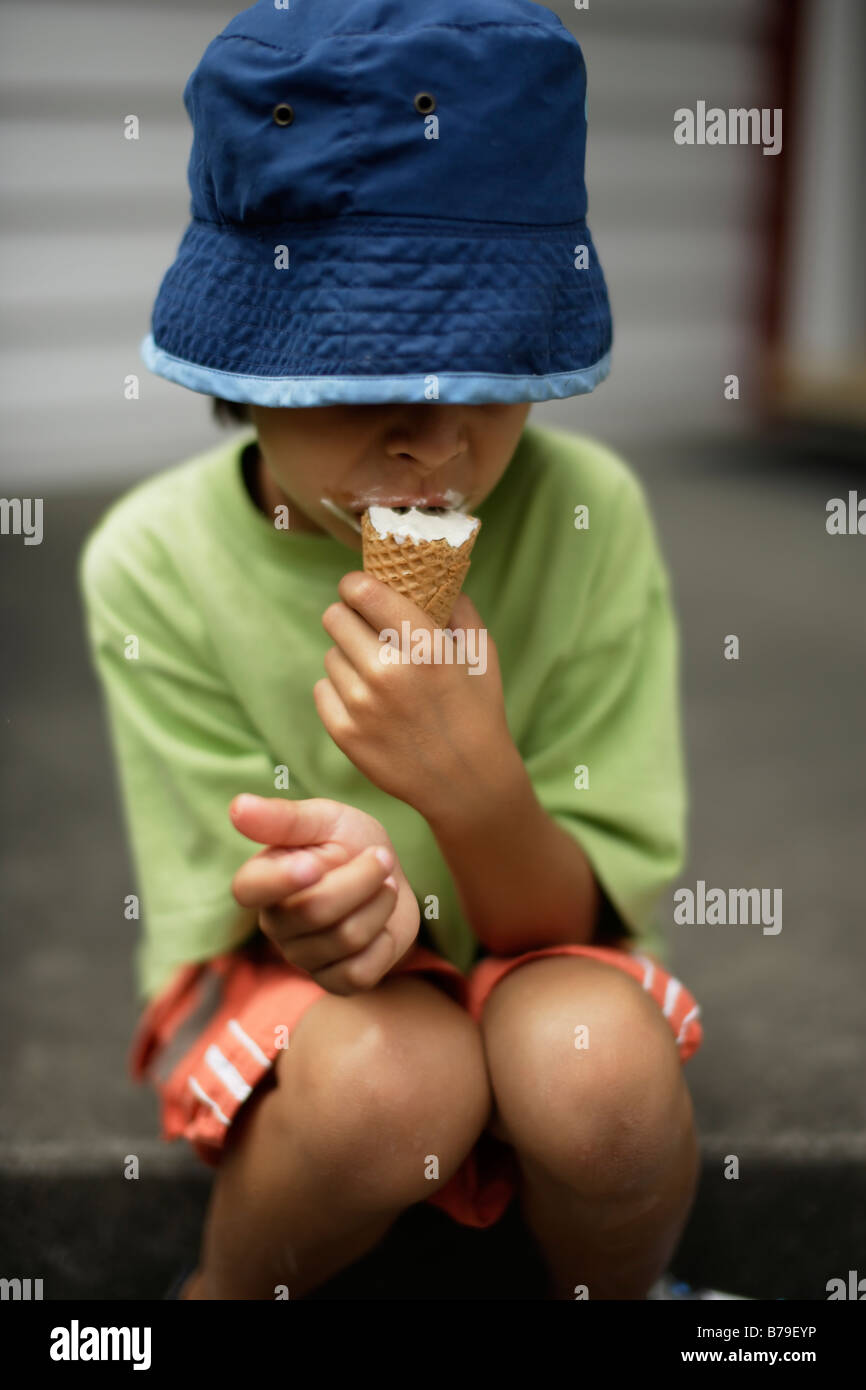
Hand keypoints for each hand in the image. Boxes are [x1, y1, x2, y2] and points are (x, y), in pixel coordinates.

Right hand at [228, 794, 418, 994]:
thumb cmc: (350, 843)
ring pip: (345, 939)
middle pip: (315, 911)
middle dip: (362, 879)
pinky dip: (384, 942)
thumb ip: (283, 818)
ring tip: (384, 885)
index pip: (250, 889)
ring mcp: (302, 956)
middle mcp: (275, 923)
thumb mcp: (324, 819)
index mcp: (263, 880)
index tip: (314, 863)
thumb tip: (236, 807)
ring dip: (379, 905)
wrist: (392, 877)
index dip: (281, 880)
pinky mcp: (333, 980)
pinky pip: (359, 973)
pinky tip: (381, 923)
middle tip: (382, 858)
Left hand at [314, 575, 519, 824]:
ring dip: (347, 657)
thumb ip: (457, 609)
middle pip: (334, 618)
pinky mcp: (344, 733)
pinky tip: (365, 700)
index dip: (355, 585)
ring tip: (374, 674)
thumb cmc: (477, 712)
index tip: (359, 589)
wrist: (467, 783)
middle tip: (363, 628)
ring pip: (330, 655)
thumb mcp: (482, 654)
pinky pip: (322, 689)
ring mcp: (361, 705)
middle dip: (348, 617)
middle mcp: (388, 672)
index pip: (363, 592)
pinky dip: (338, 690)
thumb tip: (430, 580)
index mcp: (424, 646)